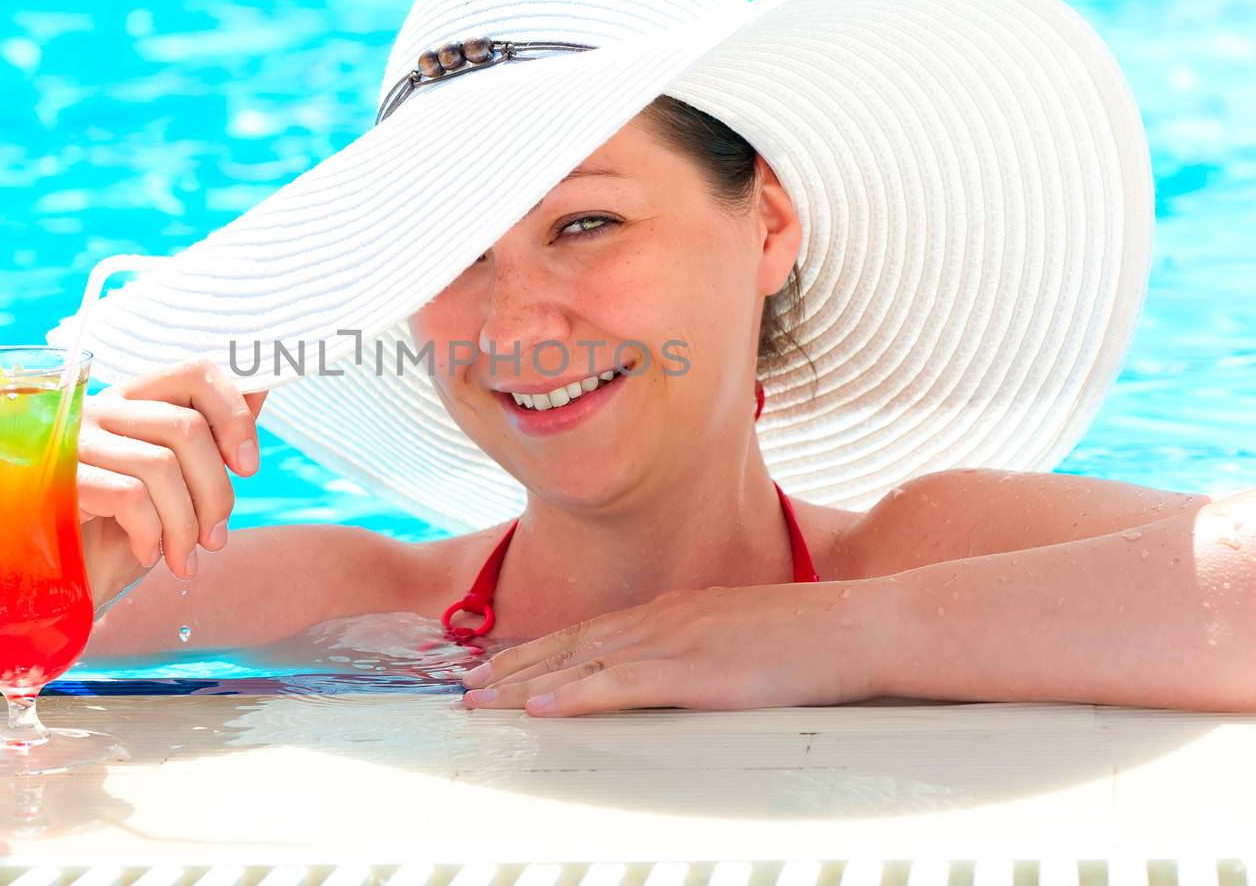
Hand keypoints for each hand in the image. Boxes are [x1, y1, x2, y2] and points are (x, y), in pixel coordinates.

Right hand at [74, 357, 266, 606]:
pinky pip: (129, 496)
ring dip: (187, 523)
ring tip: (186, 558)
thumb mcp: (176, 486)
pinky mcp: (58, 480)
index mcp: (133, 402)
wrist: (51, 584)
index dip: (233, 414)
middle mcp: (100, 409)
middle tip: (216, 537)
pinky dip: (152, 533)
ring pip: (161, 464)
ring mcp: (75, 441)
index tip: (247, 466)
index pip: (194, 371)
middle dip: (216, 491)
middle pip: (186, 427)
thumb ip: (212, 438)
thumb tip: (259, 387)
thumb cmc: (116, 532)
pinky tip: (148, 555)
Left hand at [458, 581, 889, 716]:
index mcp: (674, 612)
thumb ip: (701, 645)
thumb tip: (675, 668)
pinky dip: (574, 698)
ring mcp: (676, 644)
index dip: (537, 652)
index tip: (497, 667)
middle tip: (464, 688)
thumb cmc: (812, 635)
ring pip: (580, 666)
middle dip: (512, 668)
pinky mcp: (696, 674)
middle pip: (569, 647)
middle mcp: (662, 621)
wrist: (858, 624)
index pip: (588, 633)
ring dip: (524, 685)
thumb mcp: (742, 632)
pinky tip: (541, 709)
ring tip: (479, 702)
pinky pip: (621, 688)